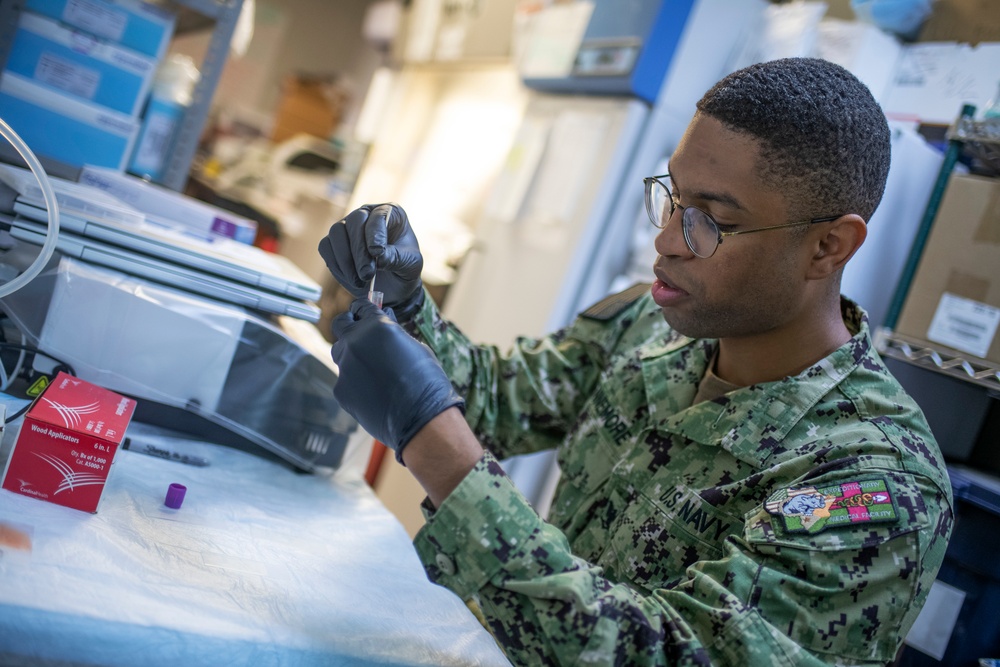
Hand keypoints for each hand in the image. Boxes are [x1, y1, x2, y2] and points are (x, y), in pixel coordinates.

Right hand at [318, 203, 424, 321]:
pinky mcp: (333, 243)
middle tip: (367, 274)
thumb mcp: (410, 264)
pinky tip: (351, 279)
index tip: (378, 253)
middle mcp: (366, 214)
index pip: (378, 215)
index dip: (376, 234)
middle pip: (354, 221)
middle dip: (359, 250)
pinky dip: (336, 264)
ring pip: (336, 232)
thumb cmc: (404, 268)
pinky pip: (326, 247)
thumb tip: (378, 257)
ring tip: (360, 280)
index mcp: (390, 213)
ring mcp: (347, 226)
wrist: (394, 285)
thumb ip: (396, 257)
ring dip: (345, 258)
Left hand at [331, 299, 463, 460]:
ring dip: (352, 356)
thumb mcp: (415, 347)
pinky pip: (345, 380)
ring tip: (375, 370)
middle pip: (340, 325)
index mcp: (376, 326)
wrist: (422, 419)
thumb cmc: (426, 382)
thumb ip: (393, 333)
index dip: (364, 308)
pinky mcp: (341, 391)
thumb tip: (384, 321)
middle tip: (361, 334)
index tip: (365, 312)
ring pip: (341, 354)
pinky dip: (356, 383)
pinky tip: (375, 392)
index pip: (360, 306)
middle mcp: (355, 343)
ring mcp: (345, 368)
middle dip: (350, 326)